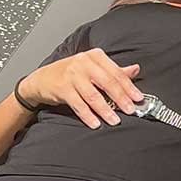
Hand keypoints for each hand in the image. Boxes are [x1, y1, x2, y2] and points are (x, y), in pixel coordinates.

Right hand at [18, 48, 144, 128]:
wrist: (42, 79)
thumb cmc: (71, 73)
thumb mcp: (93, 67)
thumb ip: (114, 70)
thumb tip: (136, 70)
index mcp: (95, 56)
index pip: (116, 72)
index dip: (129, 87)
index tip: (138, 98)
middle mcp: (84, 63)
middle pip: (107, 82)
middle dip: (121, 98)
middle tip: (130, 110)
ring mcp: (72, 75)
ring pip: (93, 95)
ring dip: (105, 109)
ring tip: (114, 120)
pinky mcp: (62, 88)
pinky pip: (78, 104)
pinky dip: (88, 115)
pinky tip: (96, 123)